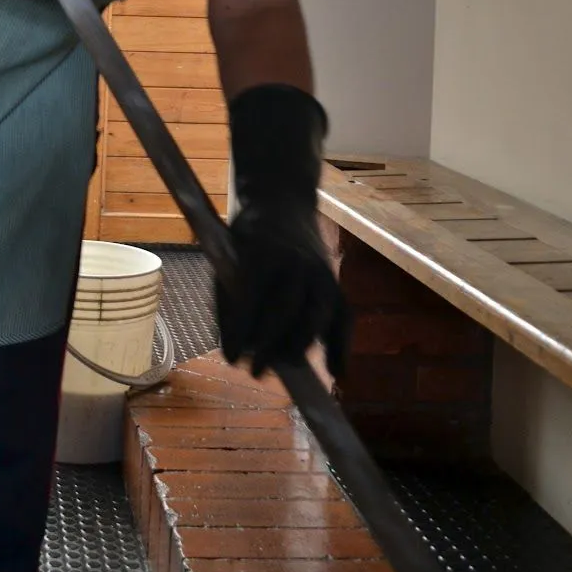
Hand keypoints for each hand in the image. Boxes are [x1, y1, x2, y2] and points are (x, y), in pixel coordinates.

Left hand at [217, 83, 348, 378]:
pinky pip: (343, 316)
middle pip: (286, 312)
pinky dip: (341, 345)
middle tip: (255, 373)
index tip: (230, 358)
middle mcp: (295, 262)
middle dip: (270, 348)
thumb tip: (234, 348)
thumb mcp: (227, 255)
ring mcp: (319, 270)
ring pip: (317, 317)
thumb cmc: (245, 235)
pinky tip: (337, 372)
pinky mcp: (334, 280)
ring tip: (284, 372)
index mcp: (261, 252)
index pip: (251, 300)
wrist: (279, 197)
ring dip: (301, 349)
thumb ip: (229, 300)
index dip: (241, 332)